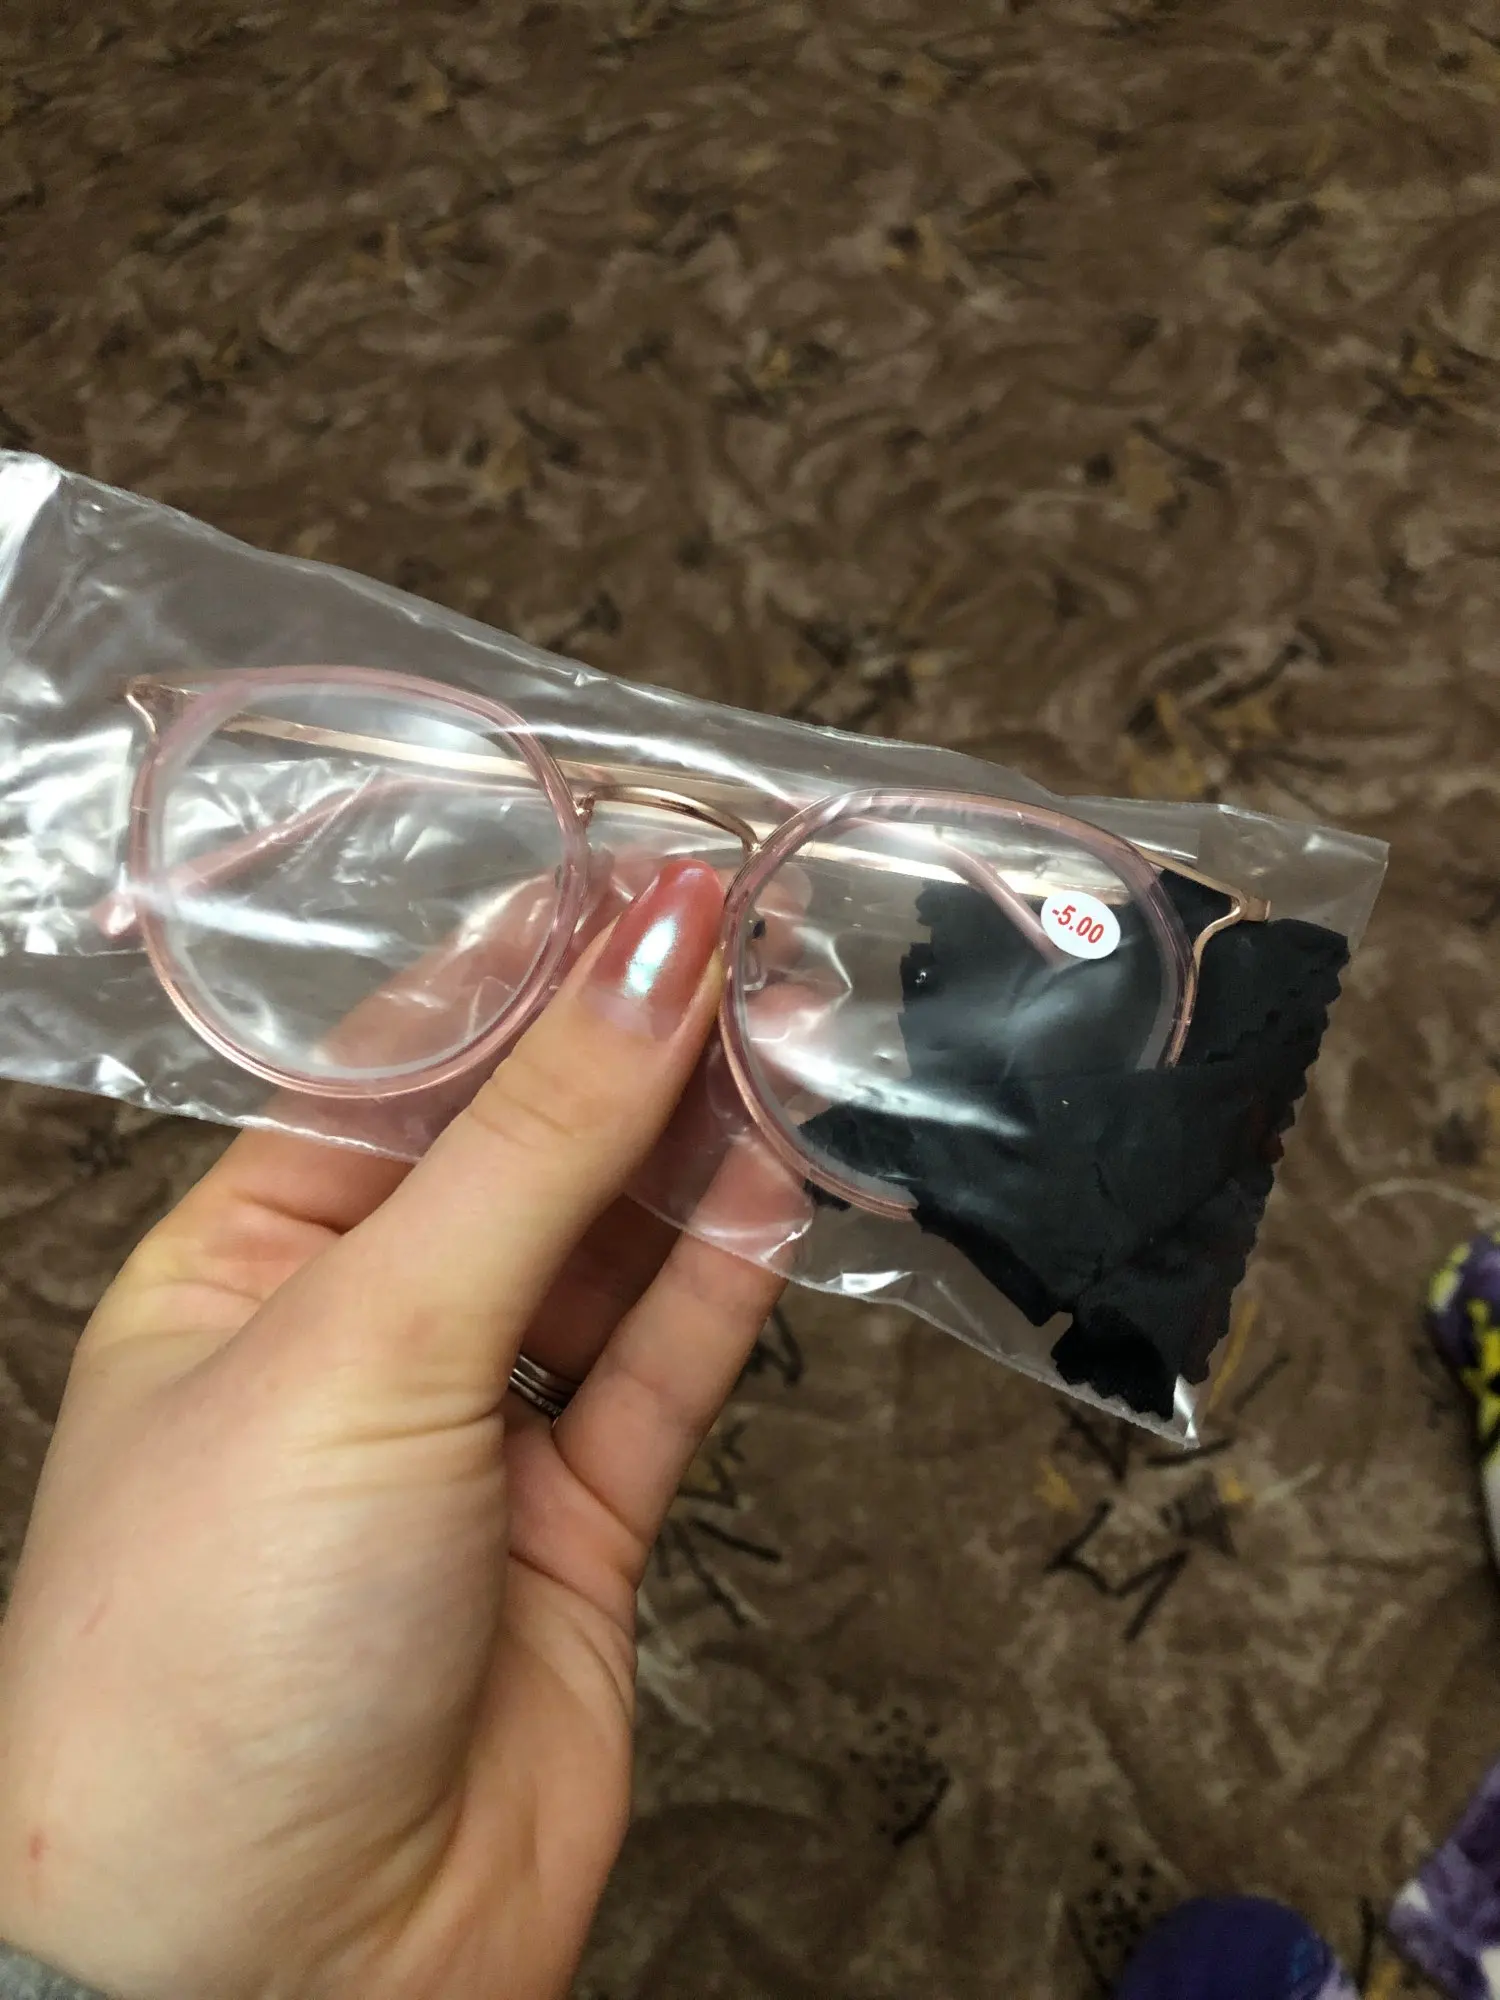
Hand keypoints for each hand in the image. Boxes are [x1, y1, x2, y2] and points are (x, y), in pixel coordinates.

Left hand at [0, 859, 786, 1999]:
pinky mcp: (574, 1529)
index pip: (398, 1066)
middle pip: (518, 1151)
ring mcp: (471, 1435)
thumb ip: (534, 1148)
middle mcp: (356, 1336)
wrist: (268, 1976)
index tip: (643, 873)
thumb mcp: (365, 1340)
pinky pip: (665, 1369)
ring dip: (695, 1149)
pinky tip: (783, 1180)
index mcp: (239, 1261)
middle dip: (625, 1045)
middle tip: (749, 936)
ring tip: (787, 1033)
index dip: (523, 964)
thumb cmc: (209, 1653)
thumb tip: (646, 951)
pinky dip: (729, 1277)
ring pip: (610, 1251)